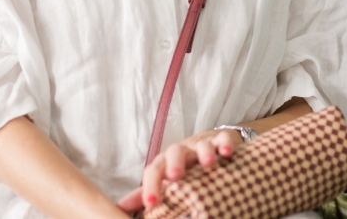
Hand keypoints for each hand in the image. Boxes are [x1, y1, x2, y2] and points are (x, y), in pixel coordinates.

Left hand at [125, 127, 244, 210]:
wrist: (207, 145)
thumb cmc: (183, 167)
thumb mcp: (164, 179)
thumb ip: (143, 193)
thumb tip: (119, 207)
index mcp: (165, 163)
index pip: (154, 171)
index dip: (150, 186)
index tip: (151, 203)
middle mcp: (182, 152)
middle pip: (174, 152)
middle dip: (174, 163)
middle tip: (175, 176)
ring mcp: (201, 145)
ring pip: (200, 145)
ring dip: (203, 153)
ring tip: (209, 164)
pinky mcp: (219, 141)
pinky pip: (222, 139)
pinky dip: (224, 143)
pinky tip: (226, 153)